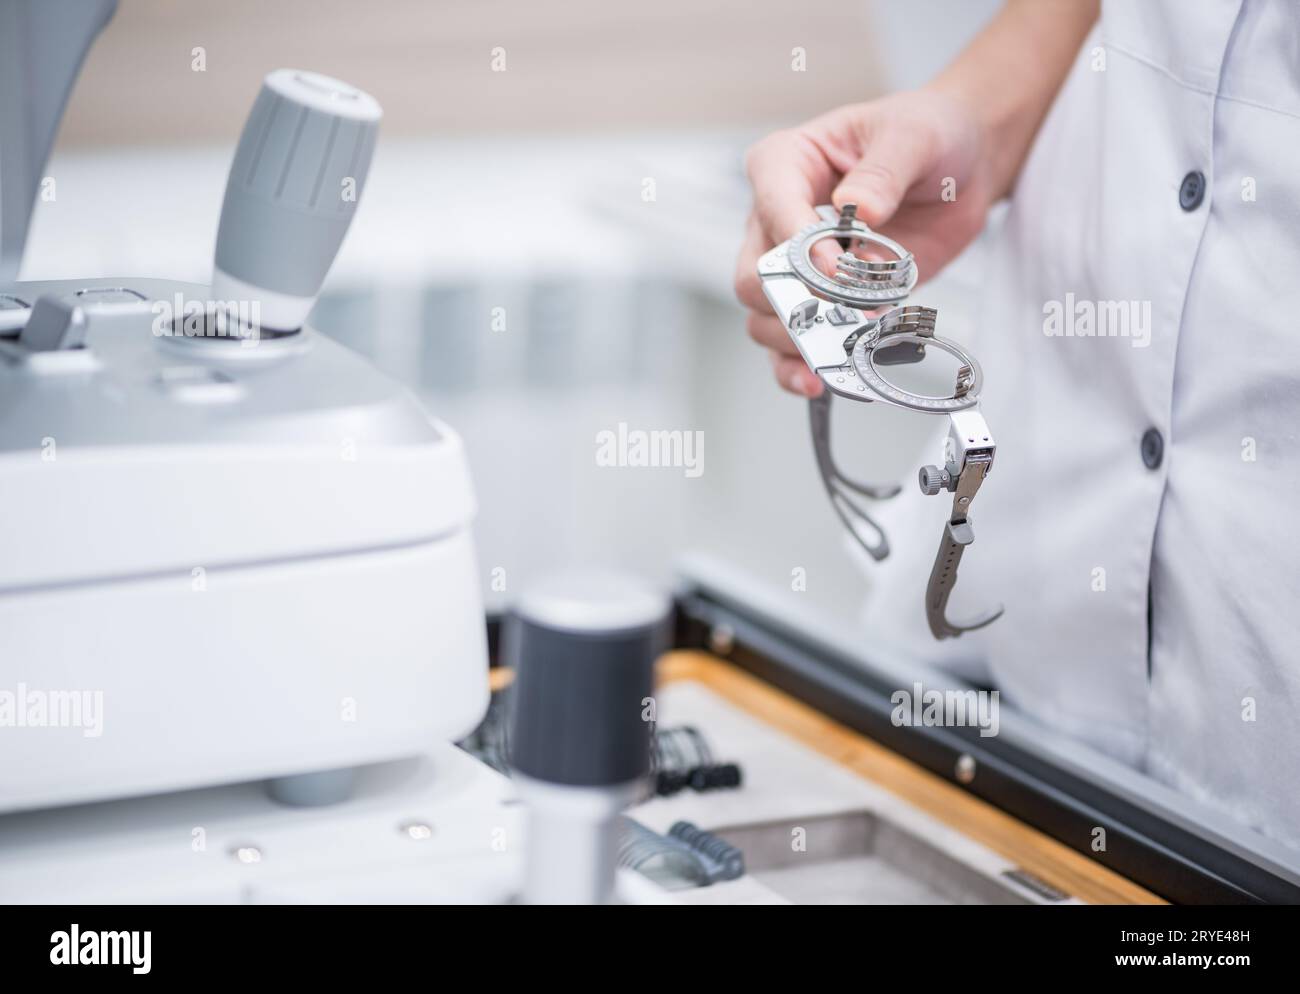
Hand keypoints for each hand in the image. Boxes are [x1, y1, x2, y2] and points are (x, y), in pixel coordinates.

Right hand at [733, 88, 994, 396]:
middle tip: (847, 313)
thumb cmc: (926, 136)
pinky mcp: (820, 302)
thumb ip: (883, 171)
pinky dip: (802, 368)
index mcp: (784, 164)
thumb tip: (860, 208)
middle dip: (796, 305)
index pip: (771, 211)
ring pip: (763, 320)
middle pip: (753, 279)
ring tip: (852, 343)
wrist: (960, 166)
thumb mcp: (914, 137)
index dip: (801, 247)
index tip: (840, 267)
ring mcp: (793, 267)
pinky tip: (824, 378)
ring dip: (805, 340)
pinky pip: (789, 348)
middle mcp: (774, 219)